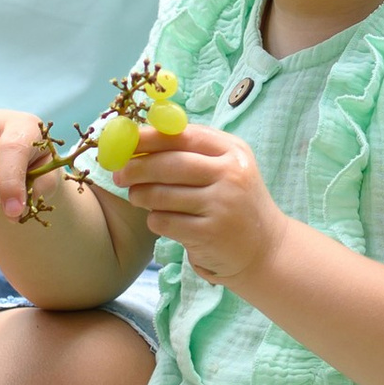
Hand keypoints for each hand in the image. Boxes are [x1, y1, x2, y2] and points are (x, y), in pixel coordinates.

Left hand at [119, 124, 286, 284]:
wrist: (265, 247)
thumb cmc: (235, 202)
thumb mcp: (226, 168)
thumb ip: (192, 151)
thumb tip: (140, 140)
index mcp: (233, 151)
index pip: (184, 137)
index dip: (150, 137)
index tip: (125, 140)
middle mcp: (231, 175)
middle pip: (170, 165)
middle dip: (137, 168)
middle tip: (118, 174)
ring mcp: (222, 205)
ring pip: (162, 195)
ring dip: (141, 196)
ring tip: (138, 197)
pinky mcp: (210, 234)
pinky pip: (165, 222)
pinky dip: (155, 220)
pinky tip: (161, 220)